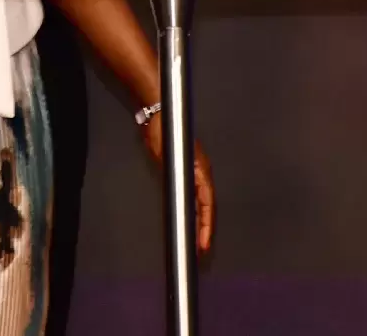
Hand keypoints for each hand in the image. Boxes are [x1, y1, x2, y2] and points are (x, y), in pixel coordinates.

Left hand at [141, 114, 215, 252]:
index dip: (206, 224)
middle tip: (201, 251)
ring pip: (201, 203)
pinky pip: (193, 196)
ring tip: (196, 243)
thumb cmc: (163, 132)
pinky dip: (193, 211)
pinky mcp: (186, 172)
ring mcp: (195, 172)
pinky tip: (188, 222)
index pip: (207, 203)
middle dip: (205, 229)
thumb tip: (185, 199)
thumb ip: (176, 174)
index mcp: (200, 170)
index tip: (204, 243)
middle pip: (206, 206)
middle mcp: (201, 173)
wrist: (159, 114)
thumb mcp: (167, 155)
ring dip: (199, 222)